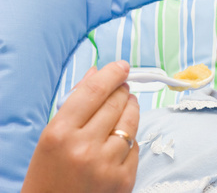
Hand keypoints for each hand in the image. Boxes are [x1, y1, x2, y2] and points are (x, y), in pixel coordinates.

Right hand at [22, 60, 139, 192]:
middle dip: (123, 90)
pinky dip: (130, 138)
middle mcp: (84, 148)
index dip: (111, 74)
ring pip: (131, 122)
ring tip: (128, 105)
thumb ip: (75, 102)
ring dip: (132, 108)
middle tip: (123, 88)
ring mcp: (106, 165)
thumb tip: (97, 72)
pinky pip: (135, 146)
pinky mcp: (124, 180)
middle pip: (116, 103)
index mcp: (60, 133)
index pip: (93, 91)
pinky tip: (120, 139)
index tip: (121, 66)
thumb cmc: (49, 173)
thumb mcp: (52, 136)